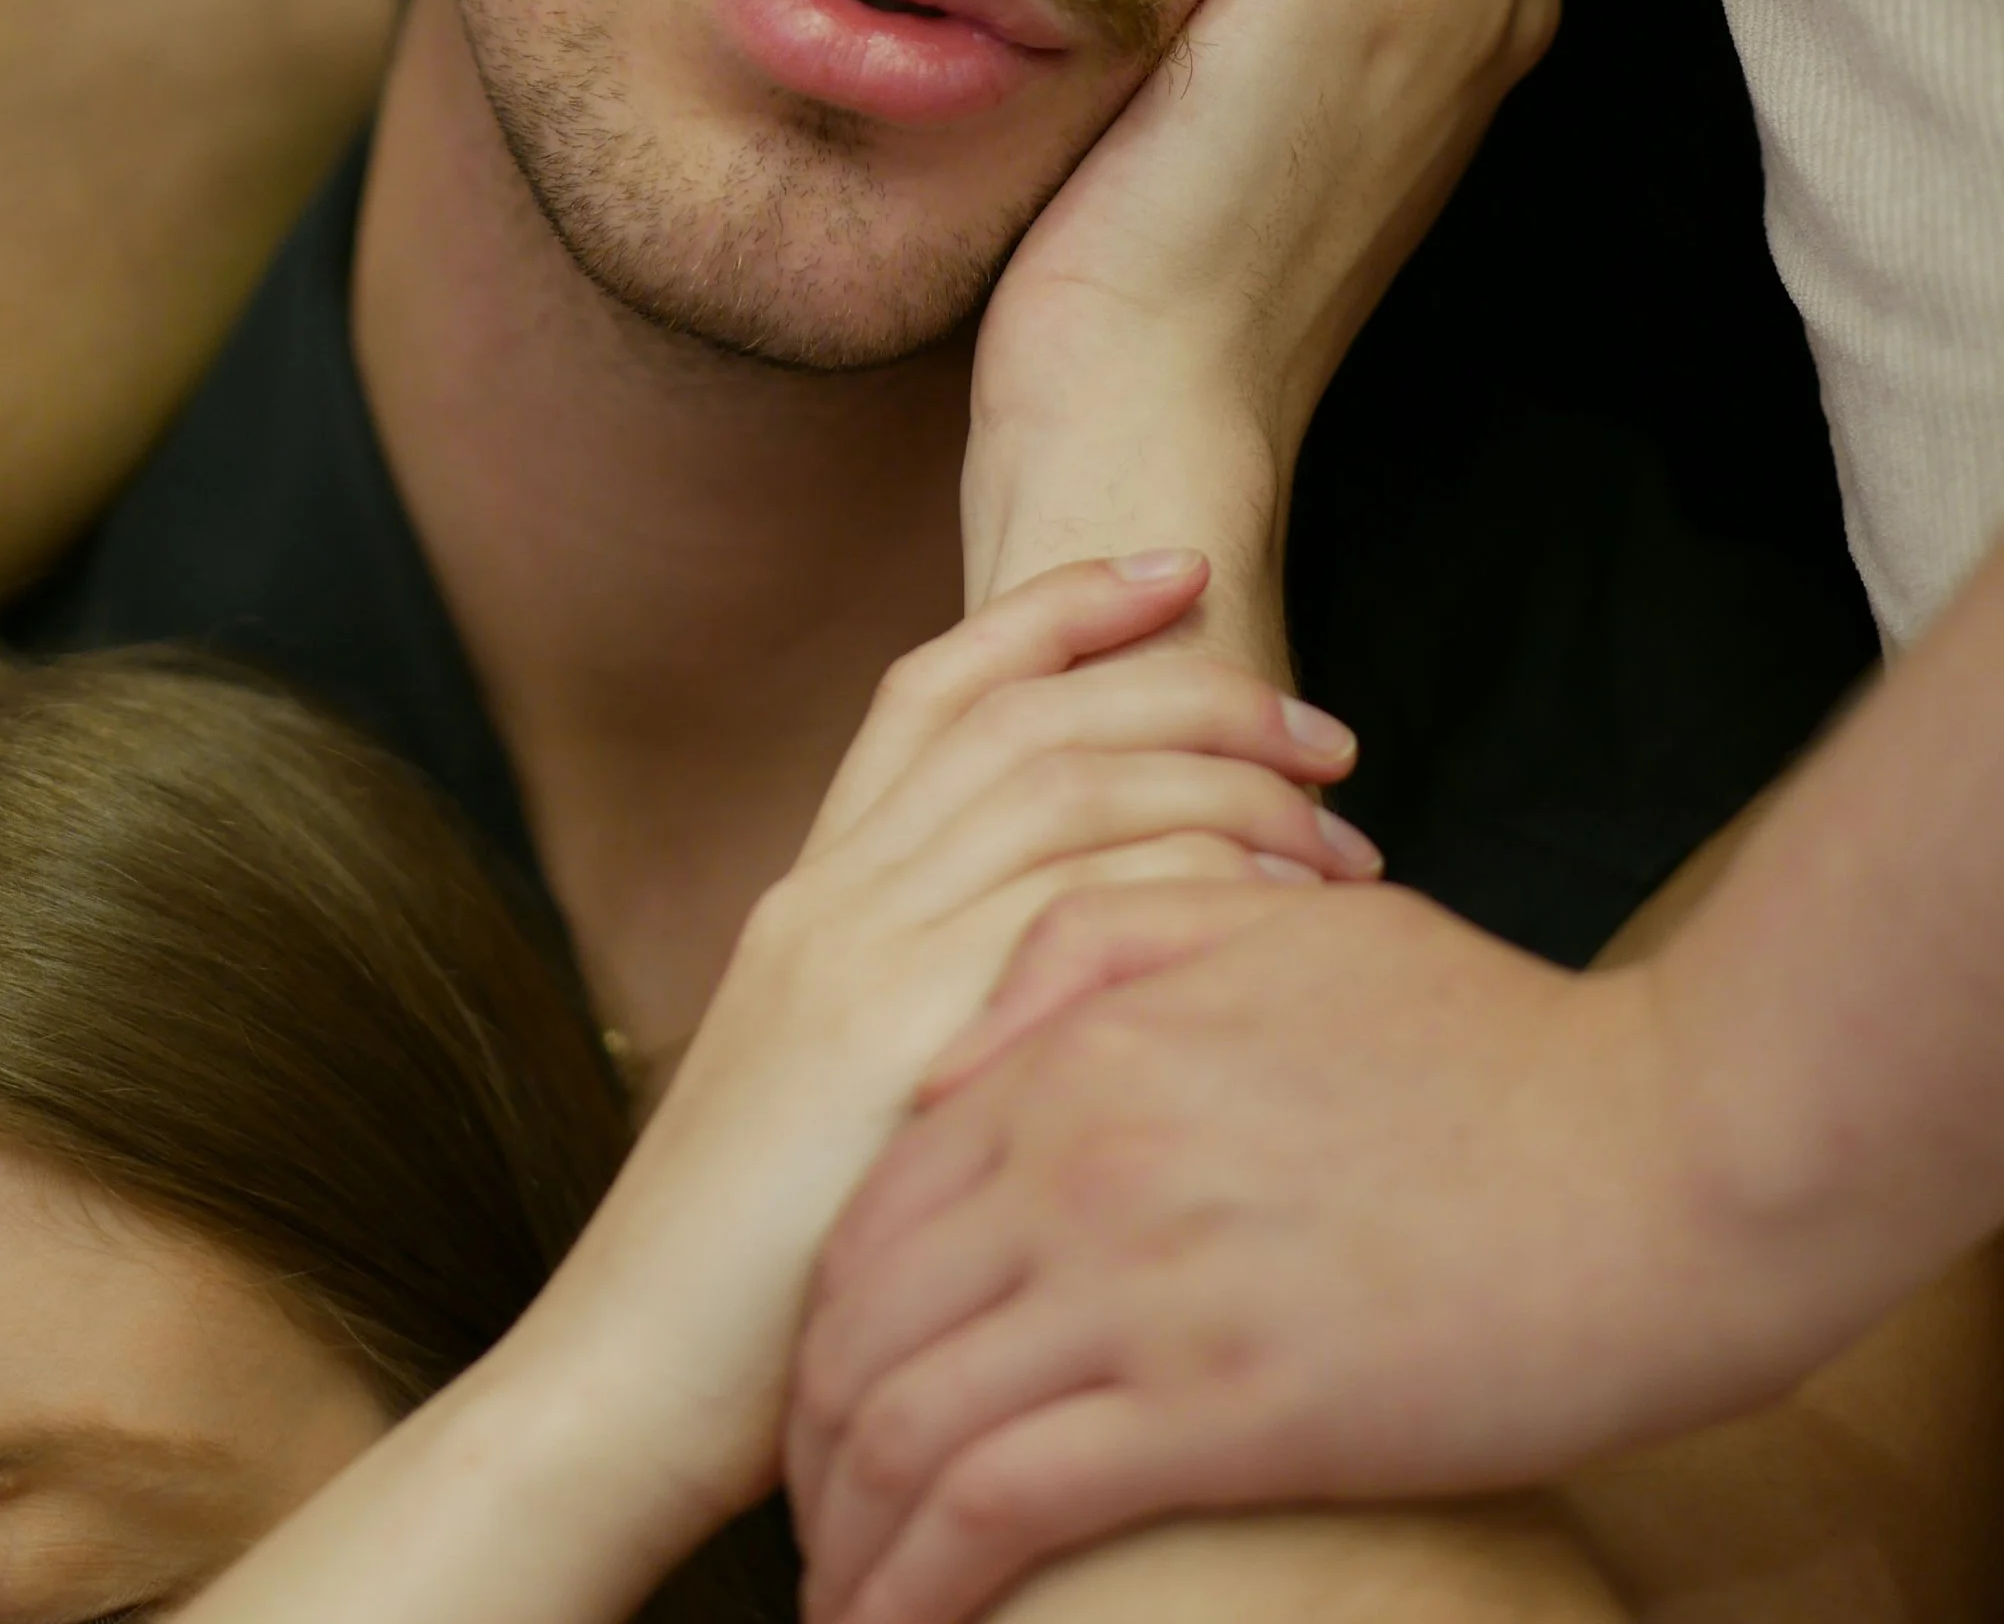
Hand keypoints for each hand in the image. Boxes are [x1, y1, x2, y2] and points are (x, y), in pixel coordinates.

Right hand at [532, 560, 1372, 1543]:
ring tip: (1340, 837)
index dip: (1061, 607)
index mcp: (814, 894)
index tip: (1182, 571)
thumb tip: (1083, 973)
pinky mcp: (897, 1040)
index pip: (937, 685)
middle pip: (1035, 717)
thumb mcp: (835, 1103)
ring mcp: (859, 957)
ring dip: (1224, 786)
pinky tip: (1278, 910)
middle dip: (1196, 694)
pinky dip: (1189, 876)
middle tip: (1328, 733)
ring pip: (1068, 787)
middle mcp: (834, 895)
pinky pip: (1073, 901)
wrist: (625, 1386)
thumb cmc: (757, 1279)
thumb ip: (932, 1009)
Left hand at [787, 881, 1809, 1623]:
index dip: (829, 1316)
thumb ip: (1104, 942)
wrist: (1669, 1156)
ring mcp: (1141, 1283)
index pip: (878, 1198)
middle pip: (862, 1319)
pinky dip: (918, 1582)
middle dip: (812, 1441)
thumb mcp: (1285, 923)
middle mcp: (1078, 1155)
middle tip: (816, 1520)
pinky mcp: (1219, 1411)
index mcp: (1085, 1045)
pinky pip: (998, 1509)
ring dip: (850, 1532)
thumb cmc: (1502, 1042)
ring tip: (845, 1597)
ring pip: (905, 1424)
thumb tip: (963, 1052)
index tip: (829, 1396)